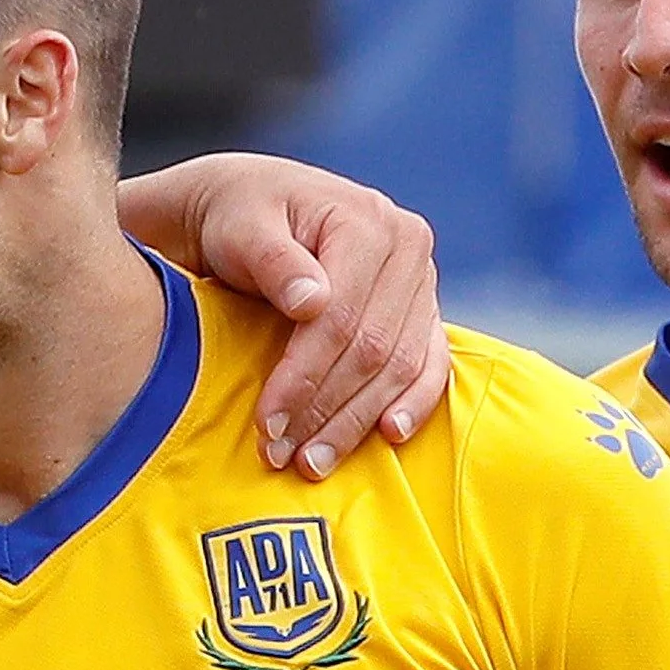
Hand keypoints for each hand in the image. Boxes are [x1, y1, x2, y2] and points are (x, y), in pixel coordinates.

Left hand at [124, 155, 449, 474]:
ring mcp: (422, 281)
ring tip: (314, 462)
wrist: (251, 207)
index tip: (267, 423)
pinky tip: (388, 435)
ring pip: (402, 366)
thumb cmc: (237, 215)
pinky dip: (413, 404)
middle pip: (375, 348)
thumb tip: (311, 300)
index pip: (341, 317)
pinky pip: (431, 365)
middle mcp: (408, 247)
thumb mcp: (240, 226)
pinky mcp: (424, 311)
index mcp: (368, 220)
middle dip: (327, 410)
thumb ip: (271, 259)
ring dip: (358, 422)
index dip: (305, 377)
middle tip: (284, 456)